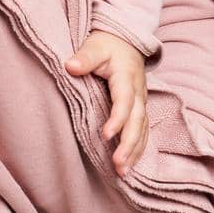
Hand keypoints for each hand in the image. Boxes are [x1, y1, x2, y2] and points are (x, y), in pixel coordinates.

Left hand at [65, 30, 147, 175]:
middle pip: (137, 121)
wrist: (126, 41)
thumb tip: (70, 66)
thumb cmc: (107, 45)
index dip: (117, 118)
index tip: (105, 134)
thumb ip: (84, 57)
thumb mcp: (95, 45)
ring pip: (142, 129)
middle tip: (118, 164)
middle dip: (129, 143)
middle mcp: (138, 92)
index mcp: (126, 77)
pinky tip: (130, 164)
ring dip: (135, 151)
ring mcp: (141, 101)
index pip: (124, 101)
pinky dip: (138, 148)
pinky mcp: (140, 108)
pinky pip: (142, 131)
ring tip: (123, 171)